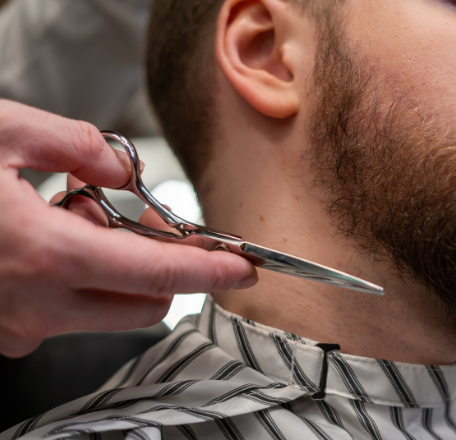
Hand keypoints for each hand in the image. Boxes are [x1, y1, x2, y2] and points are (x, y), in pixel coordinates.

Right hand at [0, 100, 257, 357]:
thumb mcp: (2, 130)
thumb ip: (77, 145)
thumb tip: (120, 167)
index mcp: (45, 253)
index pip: (159, 273)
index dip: (209, 270)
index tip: (240, 266)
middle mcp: (33, 303)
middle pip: (144, 304)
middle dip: (162, 266)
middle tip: (141, 217)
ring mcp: (14, 324)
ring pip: (105, 309)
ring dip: (116, 270)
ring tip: (73, 213)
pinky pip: (63, 312)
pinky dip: (77, 279)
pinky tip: (47, 237)